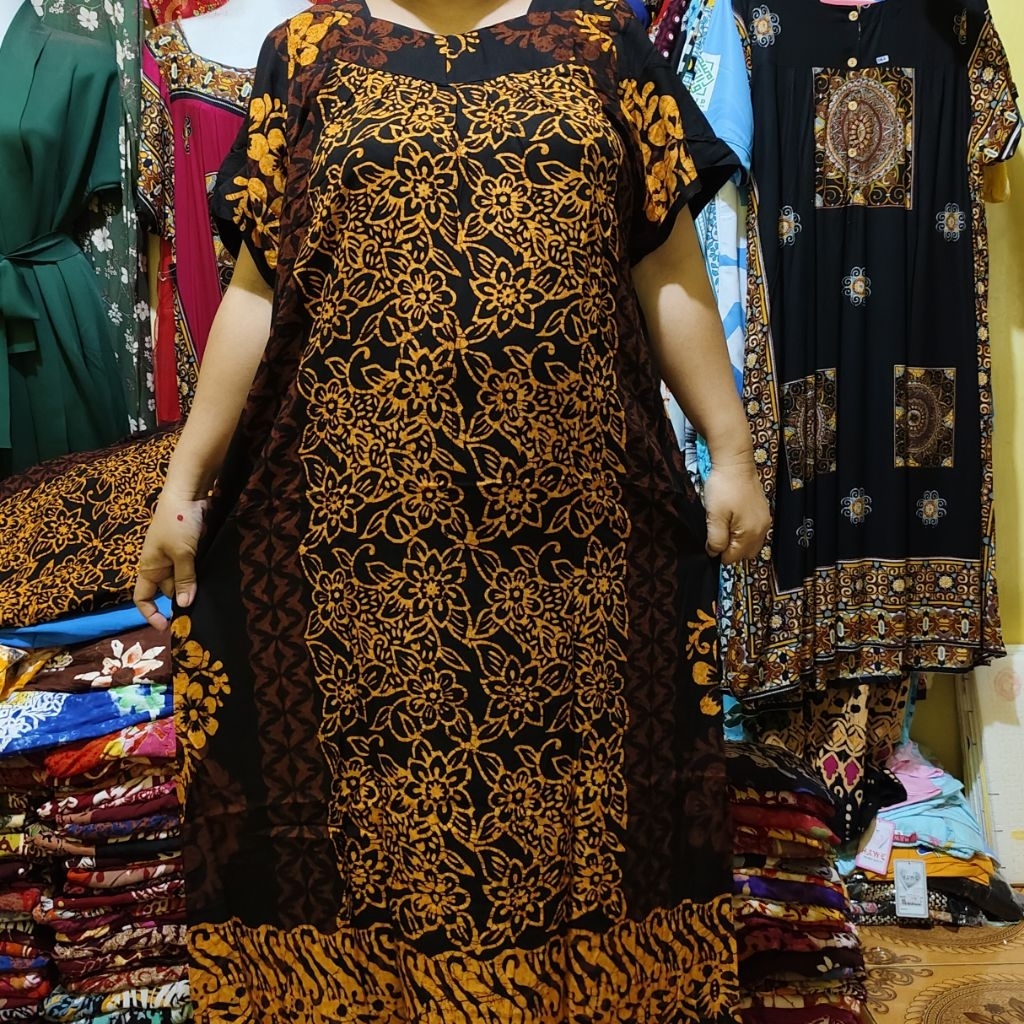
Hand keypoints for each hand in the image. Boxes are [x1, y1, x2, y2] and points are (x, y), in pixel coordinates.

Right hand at [133, 492, 208, 629]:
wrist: (188, 493)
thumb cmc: (178, 523)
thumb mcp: (182, 553)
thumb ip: (184, 579)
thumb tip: (183, 605)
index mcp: (148, 568)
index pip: (142, 598)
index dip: (150, 614)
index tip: (166, 626)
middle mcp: (159, 565)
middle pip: (168, 591)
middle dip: (180, 601)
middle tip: (200, 612)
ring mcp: (174, 557)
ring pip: (183, 581)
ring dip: (193, 588)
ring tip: (209, 599)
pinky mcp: (189, 550)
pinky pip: (192, 569)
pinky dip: (200, 576)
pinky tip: (213, 582)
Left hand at [703, 460, 770, 564]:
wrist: (735, 463)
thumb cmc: (724, 488)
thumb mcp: (714, 516)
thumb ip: (715, 539)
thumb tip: (715, 553)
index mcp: (750, 533)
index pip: (734, 558)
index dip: (719, 553)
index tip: (710, 542)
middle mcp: (762, 529)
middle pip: (745, 553)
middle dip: (730, 550)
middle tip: (716, 534)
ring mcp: (764, 520)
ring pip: (750, 543)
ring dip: (736, 541)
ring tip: (724, 526)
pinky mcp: (762, 511)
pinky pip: (753, 531)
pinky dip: (742, 532)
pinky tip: (731, 519)